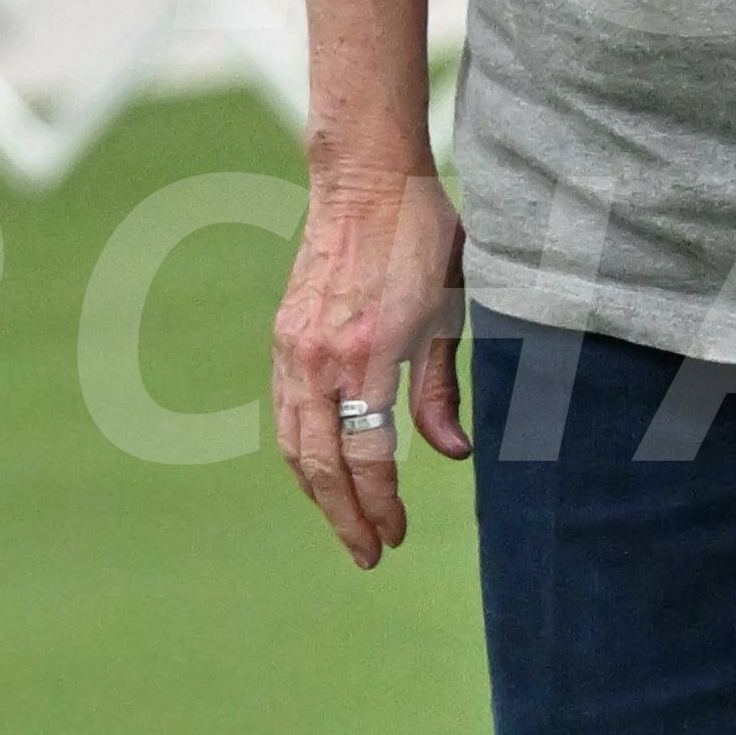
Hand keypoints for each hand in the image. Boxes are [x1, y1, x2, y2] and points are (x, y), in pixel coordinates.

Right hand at [272, 157, 471, 565]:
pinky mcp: (283, 337)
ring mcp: (293, 348)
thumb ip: (441, 389)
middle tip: (369, 556)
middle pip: (321, 464)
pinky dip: (301, 453)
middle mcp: (320, 358)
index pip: (367, 457)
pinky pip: (285, 413)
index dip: (380, 506)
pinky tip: (322, 472)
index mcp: (367, 355)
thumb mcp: (449, 311)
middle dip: (344, 517)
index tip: (396, 538)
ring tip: (347, 526)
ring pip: (294, 444)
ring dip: (318, 493)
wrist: (365, 178)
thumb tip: (452, 454)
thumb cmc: (421, 238)